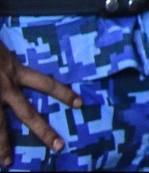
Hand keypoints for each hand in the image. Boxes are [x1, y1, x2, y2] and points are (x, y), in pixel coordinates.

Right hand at [1, 40, 79, 165]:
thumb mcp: (2, 49)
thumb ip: (8, 61)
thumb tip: (13, 68)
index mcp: (15, 70)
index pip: (45, 83)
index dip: (63, 93)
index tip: (79, 103)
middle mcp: (6, 86)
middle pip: (27, 113)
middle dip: (43, 131)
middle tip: (58, 147)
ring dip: (2, 145)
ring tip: (6, 162)